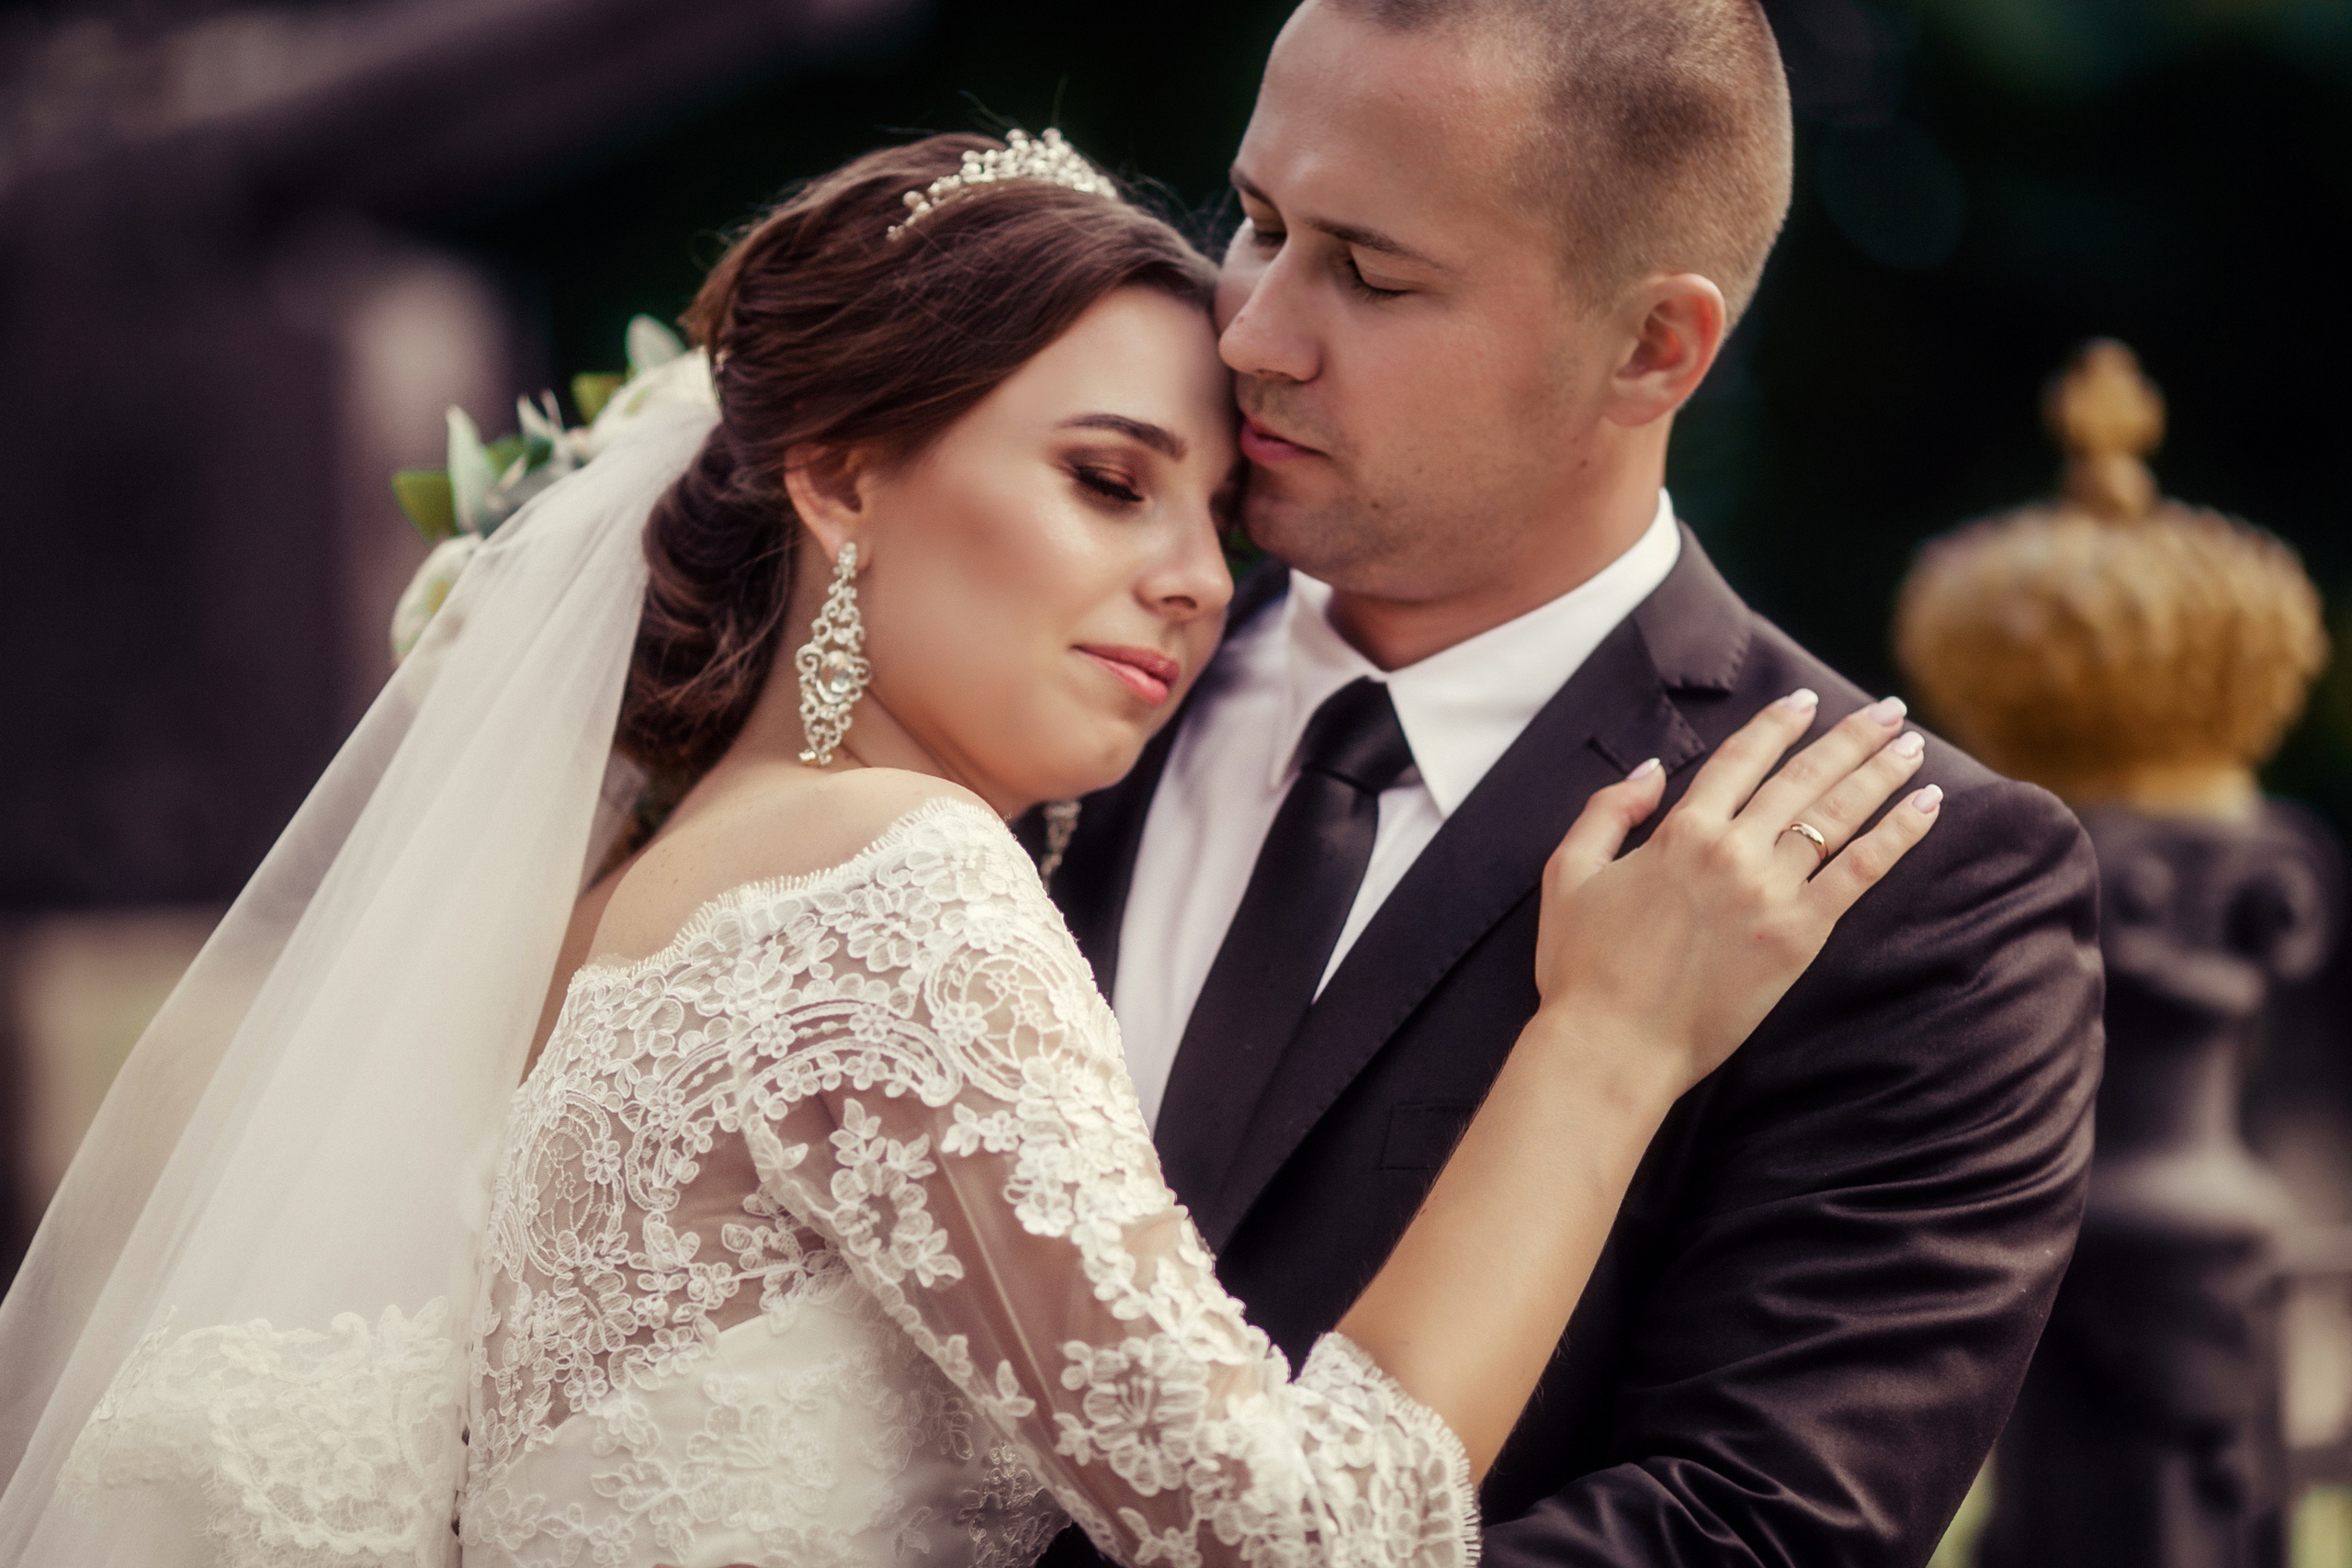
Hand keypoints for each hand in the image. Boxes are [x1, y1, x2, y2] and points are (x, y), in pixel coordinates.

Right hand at [1533, 689, 1940, 1100]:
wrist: (1612, 1044)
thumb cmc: (1580, 966)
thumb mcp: (1570, 872)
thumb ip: (1608, 811)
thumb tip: (1653, 769)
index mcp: (1679, 831)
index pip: (1741, 759)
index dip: (1777, 725)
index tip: (1805, 701)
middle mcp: (1732, 850)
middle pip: (1803, 778)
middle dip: (1849, 738)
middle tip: (1887, 711)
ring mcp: (1770, 892)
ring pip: (1838, 816)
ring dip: (1880, 775)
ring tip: (1911, 747)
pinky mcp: (1799, 937)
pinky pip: (1860, 872)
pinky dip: (1897, 836)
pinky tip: (1925, 808)